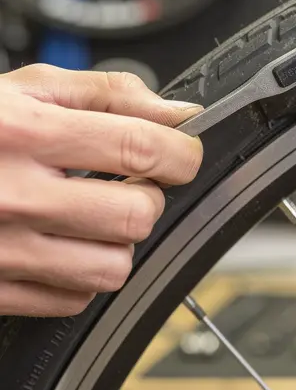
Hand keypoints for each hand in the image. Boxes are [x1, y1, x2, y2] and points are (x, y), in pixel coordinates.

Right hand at [0, 64, 203, 316]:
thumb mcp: (18, 89)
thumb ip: (105, 93)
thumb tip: (177, 112)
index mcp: (22, 133)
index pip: (144, 148)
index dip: (182, 152)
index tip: (181, 153)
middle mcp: (12, 195)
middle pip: (138, 215)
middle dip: (146, 198)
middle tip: (126, 184)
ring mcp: (0, 250)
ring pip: (114, 267)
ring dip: (116, 242)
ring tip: (90, 217)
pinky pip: (74, 299)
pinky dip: (80, 275)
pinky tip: (58, 245)